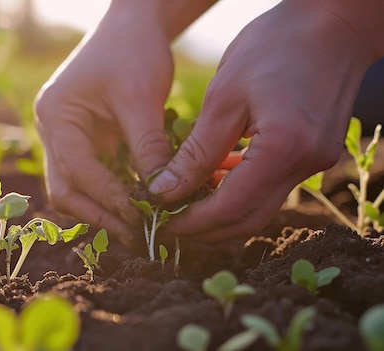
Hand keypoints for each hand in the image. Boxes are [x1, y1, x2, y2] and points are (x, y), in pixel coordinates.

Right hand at [34, 2, 180, 249]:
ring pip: (77, 188)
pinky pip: (95, 176)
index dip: (108, 199)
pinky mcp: (86, 141)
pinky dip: (114, 193)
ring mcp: (67, 137)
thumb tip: (162, 197)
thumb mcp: (141, 98)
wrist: (134, 25)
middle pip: (65, 189)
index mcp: (55, 115)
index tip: (140, 219)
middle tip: (136, 235)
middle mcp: (53, 130)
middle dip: (99, 214)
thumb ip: (148, 148)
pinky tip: (139, 205)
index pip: (77, 170)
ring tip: (139, 226)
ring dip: (105, 208)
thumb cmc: (133, 51)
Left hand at [149, 0, 379, 240]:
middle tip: (167, 222)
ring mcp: (316, 163)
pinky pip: (272, 186)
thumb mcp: (224, 97)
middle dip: (204, 228)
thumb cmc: (275, 46)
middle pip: (247, 220)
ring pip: (260, 208)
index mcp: (283, 149)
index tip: (160, 224)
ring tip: (183, 202)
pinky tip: (214, 178)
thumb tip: (165, 191)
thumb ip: (197, 152)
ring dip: (221, 212)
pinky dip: (240, 191)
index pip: (230, 208)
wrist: (333, 22)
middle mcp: (306, 165)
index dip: (191, 223)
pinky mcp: (315, 154)